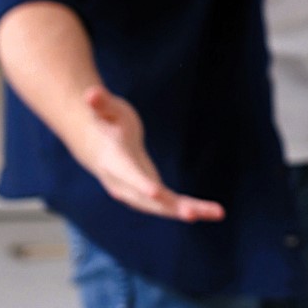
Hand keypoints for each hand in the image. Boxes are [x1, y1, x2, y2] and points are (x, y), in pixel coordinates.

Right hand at [70, 85, 225, 222]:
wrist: (95, 143)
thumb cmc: (104, 120)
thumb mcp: (105, 108)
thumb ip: (101, 103)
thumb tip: (91, 93)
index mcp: (113, 161)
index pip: (127, 174)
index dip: (140, 183)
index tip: (155, 192)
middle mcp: (123, 183)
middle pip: (147, 199)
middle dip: (169, 207)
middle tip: (192, 214)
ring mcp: (135, 192)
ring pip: (163, 206)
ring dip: (187, 211)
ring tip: (217, 213)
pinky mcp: (149, 194)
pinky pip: (170, 204)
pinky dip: (190, 208)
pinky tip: (212, 212)